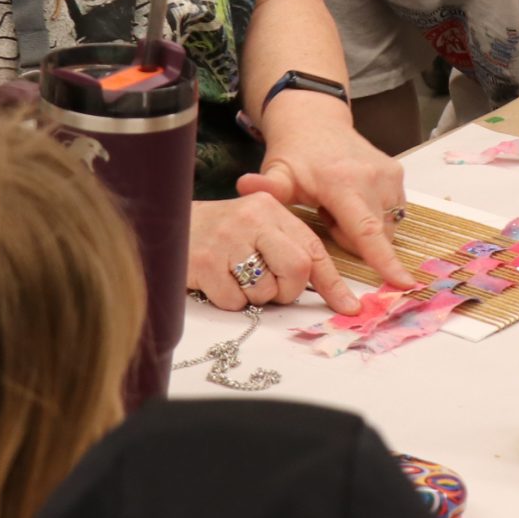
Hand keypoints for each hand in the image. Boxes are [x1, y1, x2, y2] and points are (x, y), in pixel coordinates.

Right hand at [188, 194, 357, 313]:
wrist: (168, 224)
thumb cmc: (223, 233)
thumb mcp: (259, 228)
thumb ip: (292, 250)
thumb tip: (338, 295)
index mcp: (271, 209)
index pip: (313, 250)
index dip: (333, 284)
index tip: (350, 308)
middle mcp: (251, 219)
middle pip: (297, 270)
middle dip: (288, 290)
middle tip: (271, 287)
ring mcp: (226, 240)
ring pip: (265, 291)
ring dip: (254, 296)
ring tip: (235, 276)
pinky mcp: (203, 262)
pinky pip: (234, 301)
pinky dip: (229, 301)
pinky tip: (216, 280)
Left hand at [241, 93, 412, 288]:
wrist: (315, 120)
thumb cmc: (295, 152)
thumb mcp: (278, 171)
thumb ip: (267, 187)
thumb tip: (243, 185)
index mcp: (344, 182)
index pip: (367, 231)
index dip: (385, 261)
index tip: (404, 284)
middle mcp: (373, 177)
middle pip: (375, 236)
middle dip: (352, 239)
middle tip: (325, 216)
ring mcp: (389, 175)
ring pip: (385, 226)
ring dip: (363, 229)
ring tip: (337, 207)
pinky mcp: (397, 174)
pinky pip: (392, 212)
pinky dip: (373, 216)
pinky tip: (351, 200)